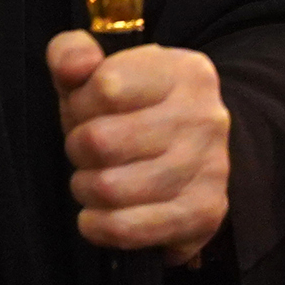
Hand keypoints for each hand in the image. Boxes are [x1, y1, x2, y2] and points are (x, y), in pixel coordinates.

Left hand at [50, 33, 229, 265]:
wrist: (191, 154)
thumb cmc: (131, 110)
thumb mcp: (98, 72)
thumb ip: (72, 55)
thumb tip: (73, 66)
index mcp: (184, 72)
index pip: (105, 88)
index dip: (80, 105)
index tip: (88, 111)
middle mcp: (206, 118)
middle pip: (100, 141)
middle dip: (77, 149)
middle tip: (88, 151)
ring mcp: (211, 169)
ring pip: (109, 188)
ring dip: (86, 188)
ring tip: (96, 179)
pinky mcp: (205, 214)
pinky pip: (129, 229)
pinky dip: (99, 226)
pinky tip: (97, 216)